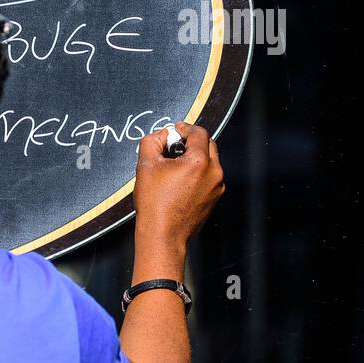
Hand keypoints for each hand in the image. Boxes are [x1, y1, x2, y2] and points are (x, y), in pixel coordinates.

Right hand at [133, 123, 224, 259]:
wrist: (163, 234)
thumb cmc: (154, 202)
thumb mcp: (145, 165)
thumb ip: (152, 141)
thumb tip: (162, 135)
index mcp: (199, 161)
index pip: (199, 132)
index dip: (184, 128)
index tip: (174, 131)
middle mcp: (214, 172)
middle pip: (208, 145)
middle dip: (192, 142)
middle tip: (174, 147)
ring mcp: (217, 186)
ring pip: (210, 161)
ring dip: (195, 158)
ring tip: (175, 167)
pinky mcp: (215, 197)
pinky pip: (209, 177)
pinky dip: (198, 173)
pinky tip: (180, 182)